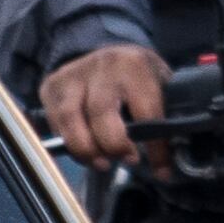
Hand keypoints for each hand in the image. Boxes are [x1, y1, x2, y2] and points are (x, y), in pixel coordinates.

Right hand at [40, 44, 168, 169]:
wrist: (104, 51)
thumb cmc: (137, 76)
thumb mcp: (160, 85)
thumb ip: (167, 116)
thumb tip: (171, 163)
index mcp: (135, 65)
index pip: (146, 112)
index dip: (154, 147)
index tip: (161, 171)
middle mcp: (101, 66)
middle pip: (101, 114)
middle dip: (114, 145)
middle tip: (127, 159)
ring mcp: (72, 74)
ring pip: (71, 118)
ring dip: (86, 149)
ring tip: (101, 162)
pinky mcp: (52, 86)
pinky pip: (55, 122)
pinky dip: (68, 142)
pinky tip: (84, 150)